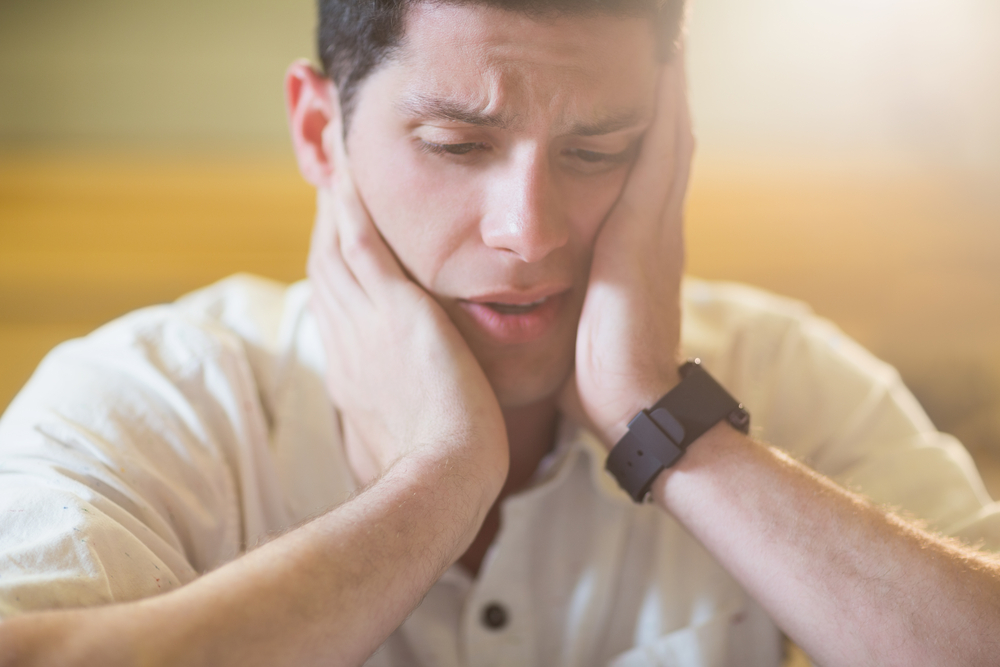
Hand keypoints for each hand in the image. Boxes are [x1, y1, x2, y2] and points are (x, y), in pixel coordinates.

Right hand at [307, 109, 508, 488]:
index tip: (336, 243)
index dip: (334, 269)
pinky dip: (351, 203)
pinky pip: (362, 240)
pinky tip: (348, 168)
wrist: (440, 482)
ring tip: (333, 159)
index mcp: (351, 373)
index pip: (337, 307)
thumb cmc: (432, 475)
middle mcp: (346, 340)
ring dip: (331, 201)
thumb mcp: (401, 445)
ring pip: (336, 246)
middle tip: (326, 185)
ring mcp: (363, 322)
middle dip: (322, 225)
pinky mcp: (393, 308)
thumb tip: (394, 430)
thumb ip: (396, 424)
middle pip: (326, 267)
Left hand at [559, 52, 693, 446]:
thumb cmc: (599, 377)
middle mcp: (654, 230)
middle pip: (663, 145)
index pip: (642, 174)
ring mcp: (657, 229)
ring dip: (668, 90)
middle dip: (662, 96)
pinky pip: (660, 155)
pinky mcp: (647, 233)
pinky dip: (665, 111)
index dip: (644, 131)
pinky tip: (664, 70)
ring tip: (669, 40)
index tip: (630, 90)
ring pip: (667, 140)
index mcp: (635, 249)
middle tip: (664, 43)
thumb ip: (571, 299)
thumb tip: (534, 298)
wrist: (632, 408)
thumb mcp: (580, 326)